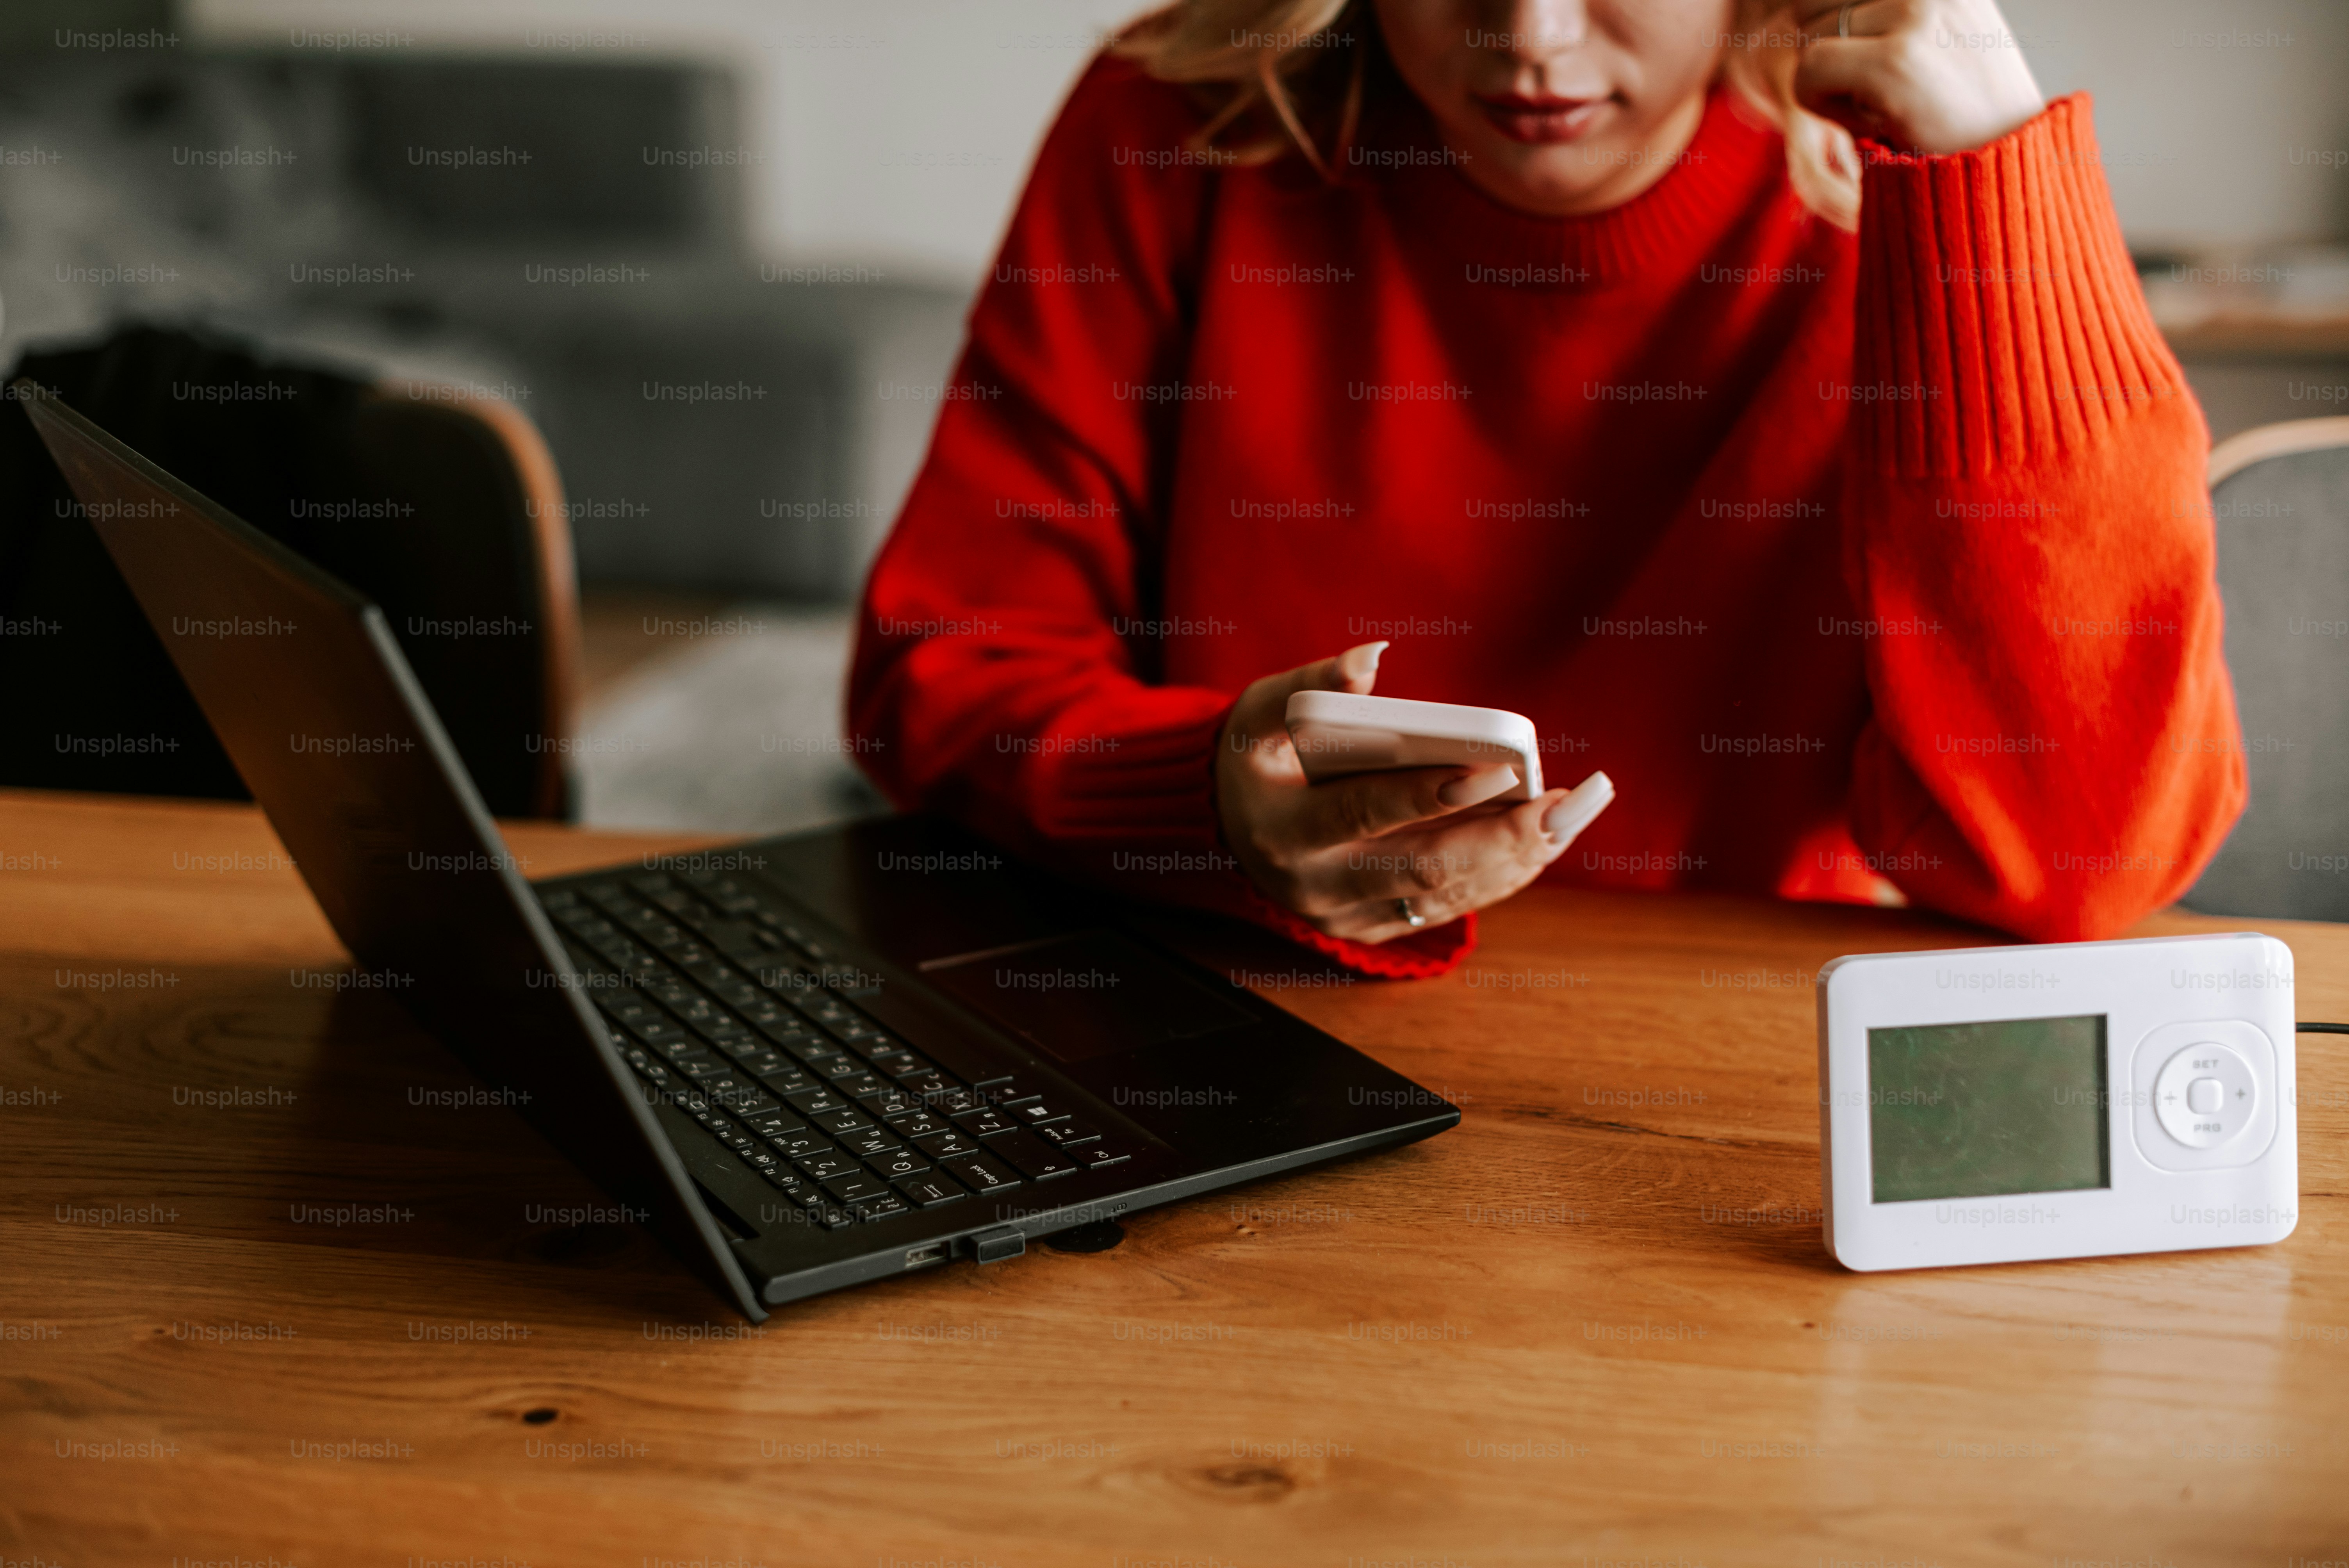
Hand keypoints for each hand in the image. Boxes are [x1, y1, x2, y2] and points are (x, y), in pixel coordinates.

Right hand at [1212, 642, 1614, 944]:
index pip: (1365, 811)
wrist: (1229, 831)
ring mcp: (1346, 917)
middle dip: (1499, 837)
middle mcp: (1315, 886)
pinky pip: (1448, 908)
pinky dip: (1499, 876)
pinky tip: (1542, 841)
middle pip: (1421, 868)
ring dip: (1514, 858)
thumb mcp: (1259, 714)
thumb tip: (1373, 657)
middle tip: (1561, 805)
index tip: (1502, 766)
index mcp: (1284, 828)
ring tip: (1571, 815)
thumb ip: (1313, 684)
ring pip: (1445, 895)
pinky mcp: (1373, 929)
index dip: (1433, 792)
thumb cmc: (1255, 758)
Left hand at [1792, 0, 2045, 154]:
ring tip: (1884, 100)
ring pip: (1807, 36)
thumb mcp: (1935, 32)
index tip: (1883, 60)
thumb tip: (1803, 7)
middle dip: (1828, 47)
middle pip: (1812, 3)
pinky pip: (1809, 70)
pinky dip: (1824, 105)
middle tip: (1877, 85)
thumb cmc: (1963, 107)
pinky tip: (1874, 119)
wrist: (2006, 159)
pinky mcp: (1896, 61)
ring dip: (1830, 80)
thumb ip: (1883, 12)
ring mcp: (1916, 11)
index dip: (1840, 26)